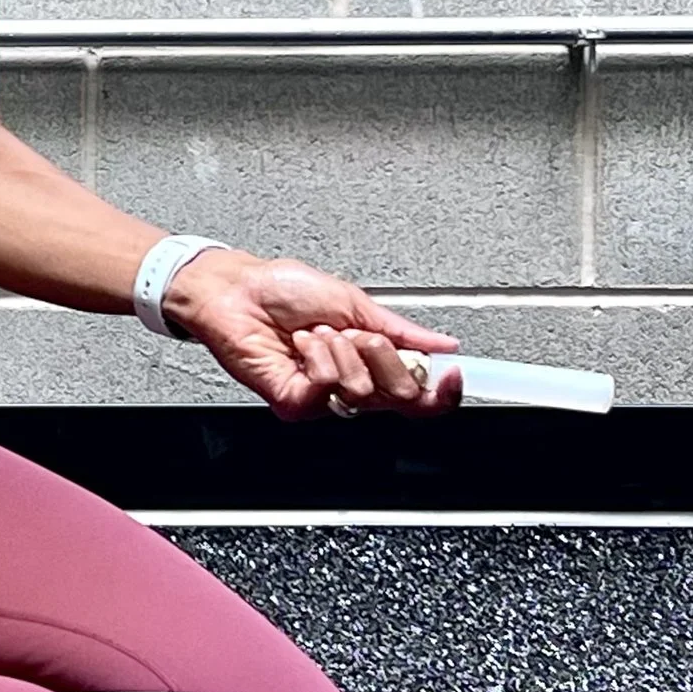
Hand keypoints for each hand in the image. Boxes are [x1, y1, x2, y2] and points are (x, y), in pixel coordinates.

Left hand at [160, 251, 464, 421]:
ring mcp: (321, 398)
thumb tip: (444, 345)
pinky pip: (326, 389)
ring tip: (315, 333)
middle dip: (383, 354)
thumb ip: (401, 330)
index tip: (454, 372)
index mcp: (369, 363)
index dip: (441, 392)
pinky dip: (318, 358)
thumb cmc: (282, 290)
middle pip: (399, 397)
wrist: (238, 289)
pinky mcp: (293, 402)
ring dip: (341, 349)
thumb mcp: (355, 302)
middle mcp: (349, 386)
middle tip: (355, 332)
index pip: (418, 396)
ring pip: (362, 391)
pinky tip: (301, 344)